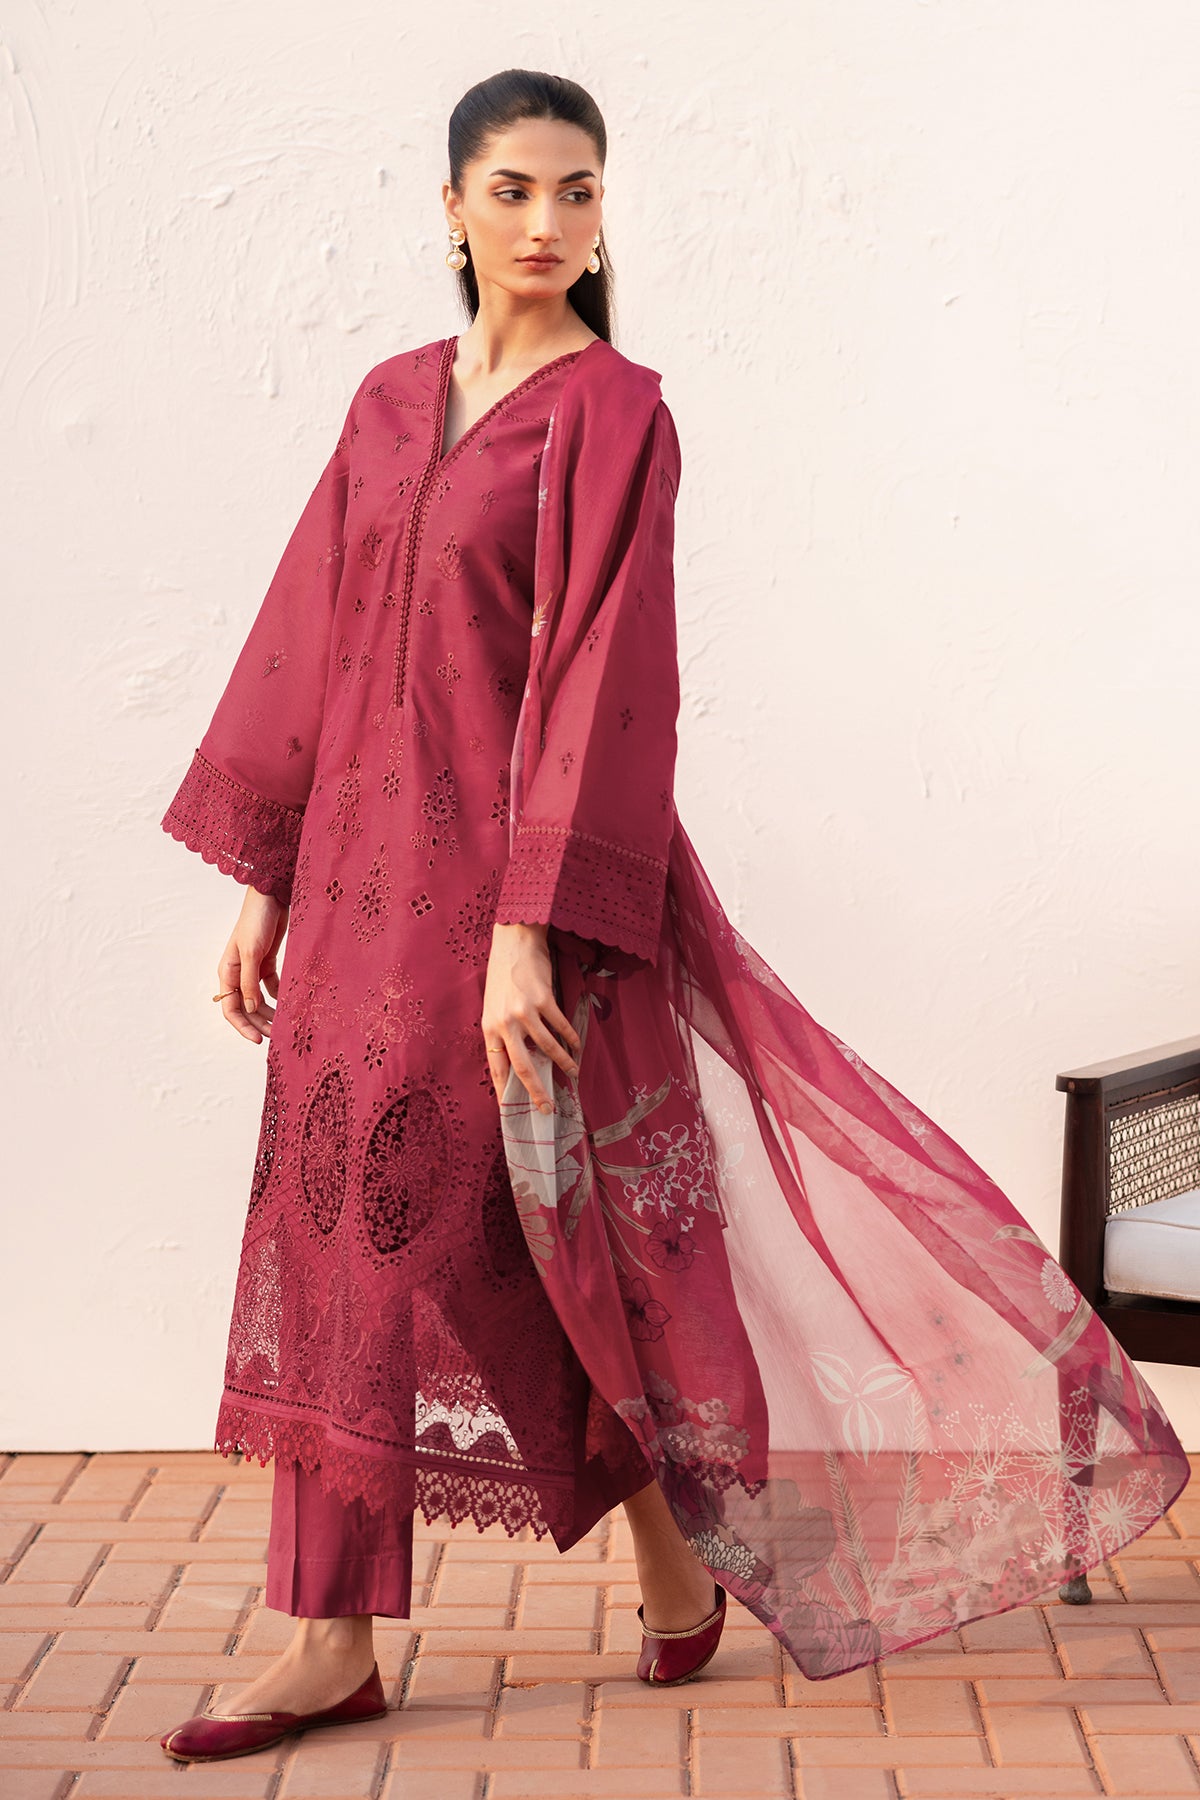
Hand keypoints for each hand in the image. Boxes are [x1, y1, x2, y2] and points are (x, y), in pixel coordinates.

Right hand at [215, 884, 287, 1044]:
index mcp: (227, 972)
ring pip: (259, 999)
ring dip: (269, 1013)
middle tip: (278, 1036)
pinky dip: (279, 996)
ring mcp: (252, 968)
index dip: (243, 1026)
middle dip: (259, 1023)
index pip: (230, 1008)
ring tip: (285, 1025)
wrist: (271, 897)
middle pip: (246, 1007)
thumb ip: (249, 981)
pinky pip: (271, 986)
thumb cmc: (256, 921)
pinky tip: (290, 1003)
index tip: (258, 1040)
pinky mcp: (267, 962)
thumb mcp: (251, 952)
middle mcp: (238, 973)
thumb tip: (251, 1008)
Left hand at [483, 922, 580, 1112]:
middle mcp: (505, 1023)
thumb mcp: (494, 1007)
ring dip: (562, 1063)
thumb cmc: (503, 977)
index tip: (513, 1110)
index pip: (496, 1068)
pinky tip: (576, 1047)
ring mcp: (524, 1011)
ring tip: (572, 1074)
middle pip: (523, 1067)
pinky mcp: (543, 1000)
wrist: (514, 943)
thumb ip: (504, 1033)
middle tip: (547, 1109)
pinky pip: (560, 1026)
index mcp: (489, 1028)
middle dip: (537, 1092)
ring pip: (547, 1048)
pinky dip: (571, 1039)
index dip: (505, 1091)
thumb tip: (520, 1061)